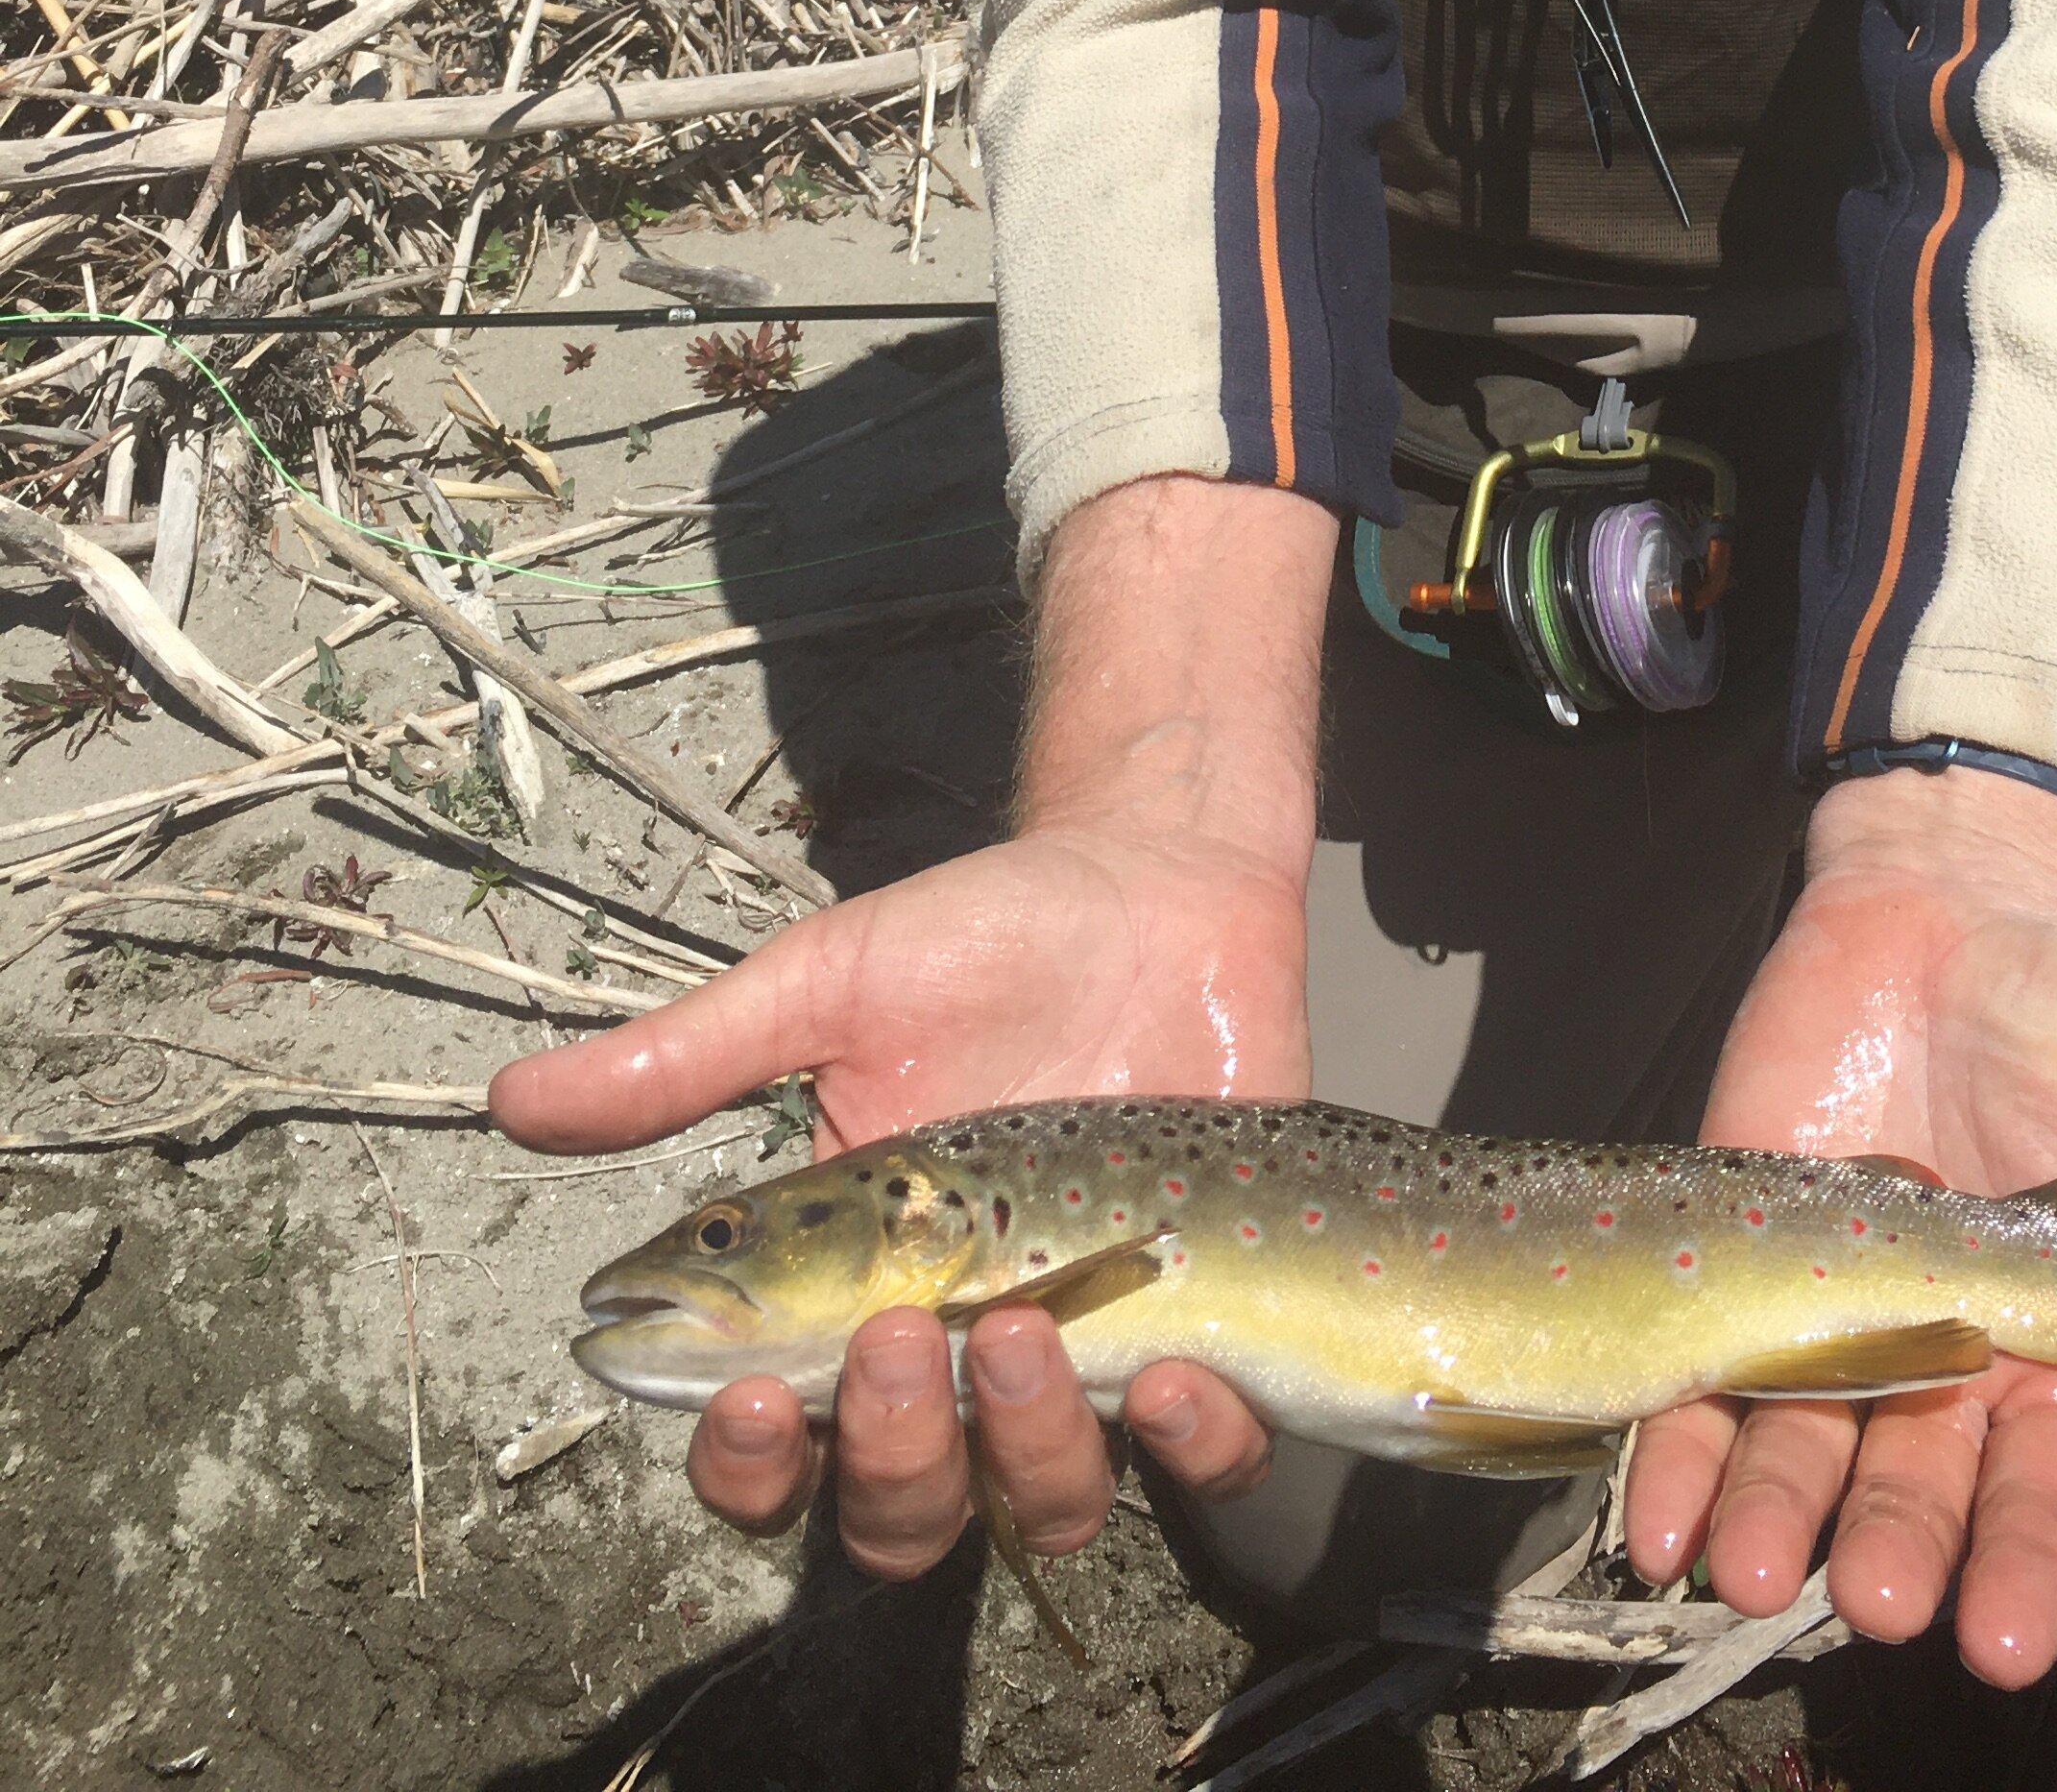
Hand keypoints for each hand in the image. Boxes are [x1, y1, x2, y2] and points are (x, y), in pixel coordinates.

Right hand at [489, 475, 1331, 1580]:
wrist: (1152, 878)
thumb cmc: (982, 938)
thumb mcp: (823, 988)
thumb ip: (684, 1061)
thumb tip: (510, 1099)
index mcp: (846, 1296)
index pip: (774, 1451)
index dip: (748, 1464)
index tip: (751, 1393)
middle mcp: (960, 1355)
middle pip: (897, 1515)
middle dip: (889, 1457)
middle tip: (902, 1334)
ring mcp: (1089, 1351)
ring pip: (1039, 1506)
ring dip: (1025, 1452)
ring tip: (1024, 1326)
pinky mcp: (1207, 1328)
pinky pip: (1210, 1459)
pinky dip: (1196, 1445)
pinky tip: (1179, 1375)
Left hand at [1625, 765, 2056, 1683]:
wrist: (1943, 906)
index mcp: (2053, 1360)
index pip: (2047, 1491)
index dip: (2030, 1564)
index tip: (2006, 1636)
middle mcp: (1941, 1371)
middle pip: (1918, 1489)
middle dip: (1899, 1547)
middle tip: (1879, 1601)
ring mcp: (1832, 1326)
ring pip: (1802, 1456)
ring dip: (1776, 1521)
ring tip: (1751, 1576)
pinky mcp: (1735, 1266)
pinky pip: (1699, 1382)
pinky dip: (1676, 1455)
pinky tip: (1661, 1519)